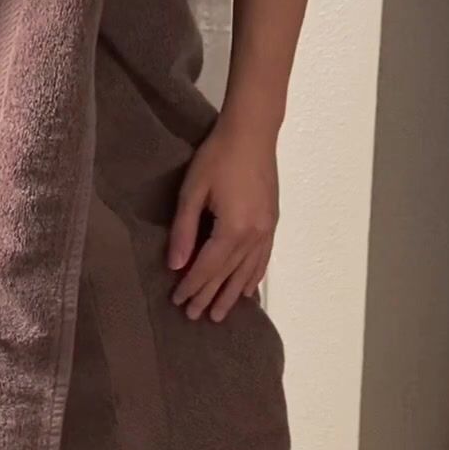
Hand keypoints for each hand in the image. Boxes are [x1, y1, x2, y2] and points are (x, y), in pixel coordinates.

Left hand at [168, 117, 279, 321]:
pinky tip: (248, 289)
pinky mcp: (272, 222)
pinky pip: (263, 259)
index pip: (208, 268)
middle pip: (228, 274)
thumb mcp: (192, 191)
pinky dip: (254, 277)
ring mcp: (267, 231)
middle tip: (195, 317)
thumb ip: (184, 230)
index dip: (192, 286)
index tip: (178, 302)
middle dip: (210, 296)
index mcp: (233, 230)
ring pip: (248, 271)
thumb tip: (176, 265)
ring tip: (221, 314)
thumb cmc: (217, 157)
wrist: (253, 133)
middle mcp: (255, 237)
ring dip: (233, 294)